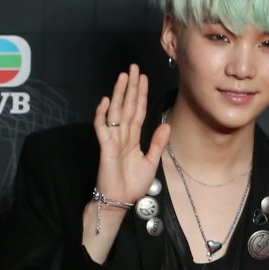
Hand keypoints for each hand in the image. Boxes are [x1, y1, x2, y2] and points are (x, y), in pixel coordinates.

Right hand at [94, 65, 170, 207]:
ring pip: (116, 112)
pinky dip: (102, 115)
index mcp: (133, 138)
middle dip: (130, 88)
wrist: (121, 200)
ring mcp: (113, 140)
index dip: (140, 95)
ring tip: (123, 77)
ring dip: (119, 94)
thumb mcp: (151, 162)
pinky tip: (105, 102)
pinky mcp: (106, 148)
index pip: (138, 111)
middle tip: (133, 69)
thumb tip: (166, 125)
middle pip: (127, 106)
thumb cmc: (133, 184)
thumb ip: (157, 144)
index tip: (143, 79)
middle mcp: (122, 135)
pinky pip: (102, 129)